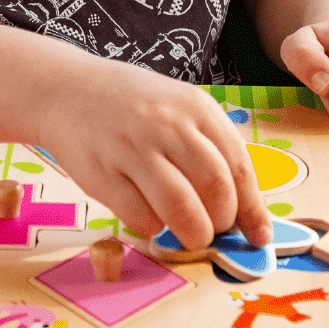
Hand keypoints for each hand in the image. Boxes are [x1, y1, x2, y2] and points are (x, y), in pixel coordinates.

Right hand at [36, 56, 271, 251]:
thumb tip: (244, 211)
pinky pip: (141, 217)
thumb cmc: (136, 107)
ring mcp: (132, 148)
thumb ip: (210, 149)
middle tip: (215, 229)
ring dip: (194, 233)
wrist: (69, 91)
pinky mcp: (101, 174)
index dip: (253, 208)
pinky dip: (153, 227)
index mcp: (196, 106)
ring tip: (191, 233)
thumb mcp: (180, 109)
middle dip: (223, 222)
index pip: (239, 166)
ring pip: (181, 209)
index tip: (259, 236)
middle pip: (215, 188)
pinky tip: (150, 214)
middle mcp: (166, 124)